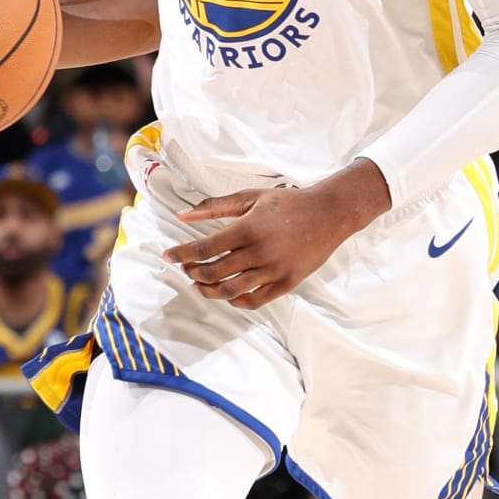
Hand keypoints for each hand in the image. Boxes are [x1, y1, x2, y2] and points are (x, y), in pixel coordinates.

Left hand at [163, 163, 389, 307]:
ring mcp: (274, 270)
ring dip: (209, 291)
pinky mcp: (287, 283)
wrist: (330, 213)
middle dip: (193, 273)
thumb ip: (216, 206)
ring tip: (201, 285)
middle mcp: (259, 252)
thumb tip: (183, 215)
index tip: (168, 256)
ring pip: (231, 291)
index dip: (182, 254)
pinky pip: (255, 300)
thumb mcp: (251, 197)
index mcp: (248, 228)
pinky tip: (228, 294)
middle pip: (214, 272)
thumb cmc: (288, 202)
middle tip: (187, 269)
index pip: (205, 248)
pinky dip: (236, 301)